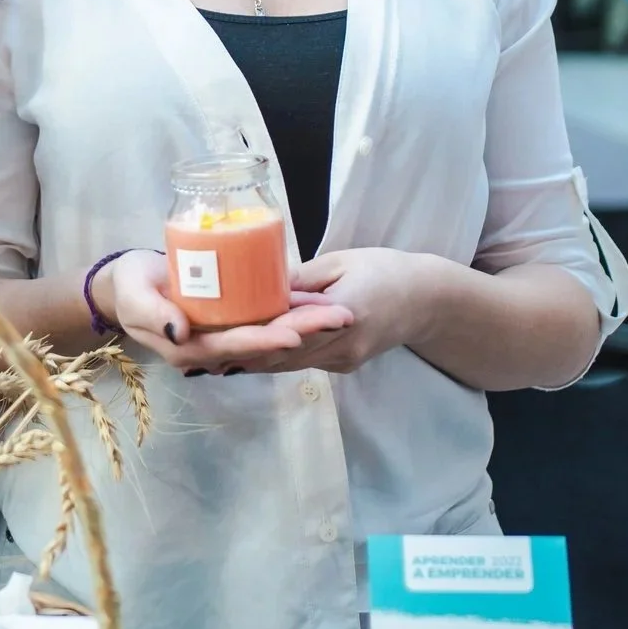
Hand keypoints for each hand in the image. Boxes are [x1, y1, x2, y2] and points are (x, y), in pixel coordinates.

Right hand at [101, 249, 353, 375]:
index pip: (234, 346)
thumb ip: (153, 313)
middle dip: (302, 332)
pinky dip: (294, 313)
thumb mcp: (133, 295)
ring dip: (307, 325)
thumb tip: (179, 333)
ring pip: (271, 334)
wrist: (129, 282)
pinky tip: (321, 304)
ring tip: (342, 312)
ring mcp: (225, 335)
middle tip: (340, 317)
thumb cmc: (129, 286)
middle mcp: (214, 348)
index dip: (264, 341)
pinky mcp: (232, 321)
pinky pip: (266, 320)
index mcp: (189, 348)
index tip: (294, 333)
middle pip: (262, 343)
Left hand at [223, 248, 436, 374]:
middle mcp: (342, 345)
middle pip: (282, 355)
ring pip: (288, 364)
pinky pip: (302, 364)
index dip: (252, 334)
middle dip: (243, 354)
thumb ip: (301, 277)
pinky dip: (274, 358)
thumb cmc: (384, 270)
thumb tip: (259, 284)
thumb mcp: (341, 262)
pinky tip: (246, 354)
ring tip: (212, 356)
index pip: (289, 330)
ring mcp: (343, 361)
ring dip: (253, 361)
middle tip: (202, 351)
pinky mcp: (344, 366)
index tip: (218, 332)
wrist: (426, 300)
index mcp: (344, 314)